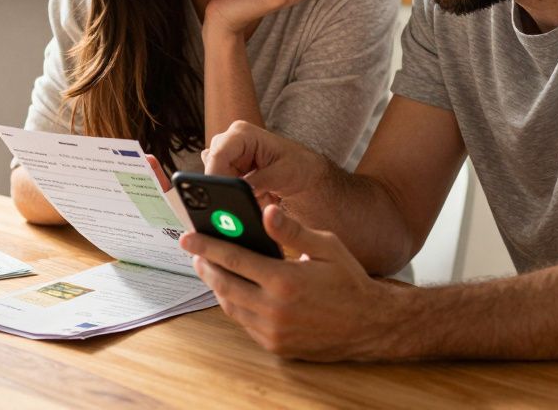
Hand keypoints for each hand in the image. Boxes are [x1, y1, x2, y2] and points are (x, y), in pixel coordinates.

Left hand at [181, 204, 401, 360]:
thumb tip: (267, 211)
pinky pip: (244, 323)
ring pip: (230, 306)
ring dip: (216, 286)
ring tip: (210, 268)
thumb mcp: (326, 247)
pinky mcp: (275, 346)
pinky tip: (234, 290)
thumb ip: (292, 230)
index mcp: (284, 281)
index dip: (207, 246)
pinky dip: (234, 305)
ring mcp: (273, 332)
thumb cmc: (349, 282)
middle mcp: (274, 310)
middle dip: (205, 266)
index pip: (234, 259)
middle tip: (195, 252)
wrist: (369, 325)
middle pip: (224, 284)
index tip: (188, 237)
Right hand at [201, 121, 327, 204]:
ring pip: (216, 183)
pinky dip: (237, 197)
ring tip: (260, 196)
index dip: (216, 178)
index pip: (218, 155)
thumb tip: (240, 191)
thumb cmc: (299, 166)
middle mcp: (229, 142)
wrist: (305, 173)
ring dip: (235, 195)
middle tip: (250, 201)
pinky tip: (256, 196)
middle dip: (228, 190)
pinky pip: (222, 188)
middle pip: (212, 170)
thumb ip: (259, 182)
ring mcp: (227, 157)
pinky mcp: (227, 171)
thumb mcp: (283, 174)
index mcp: (242, 133)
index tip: (224, 199)